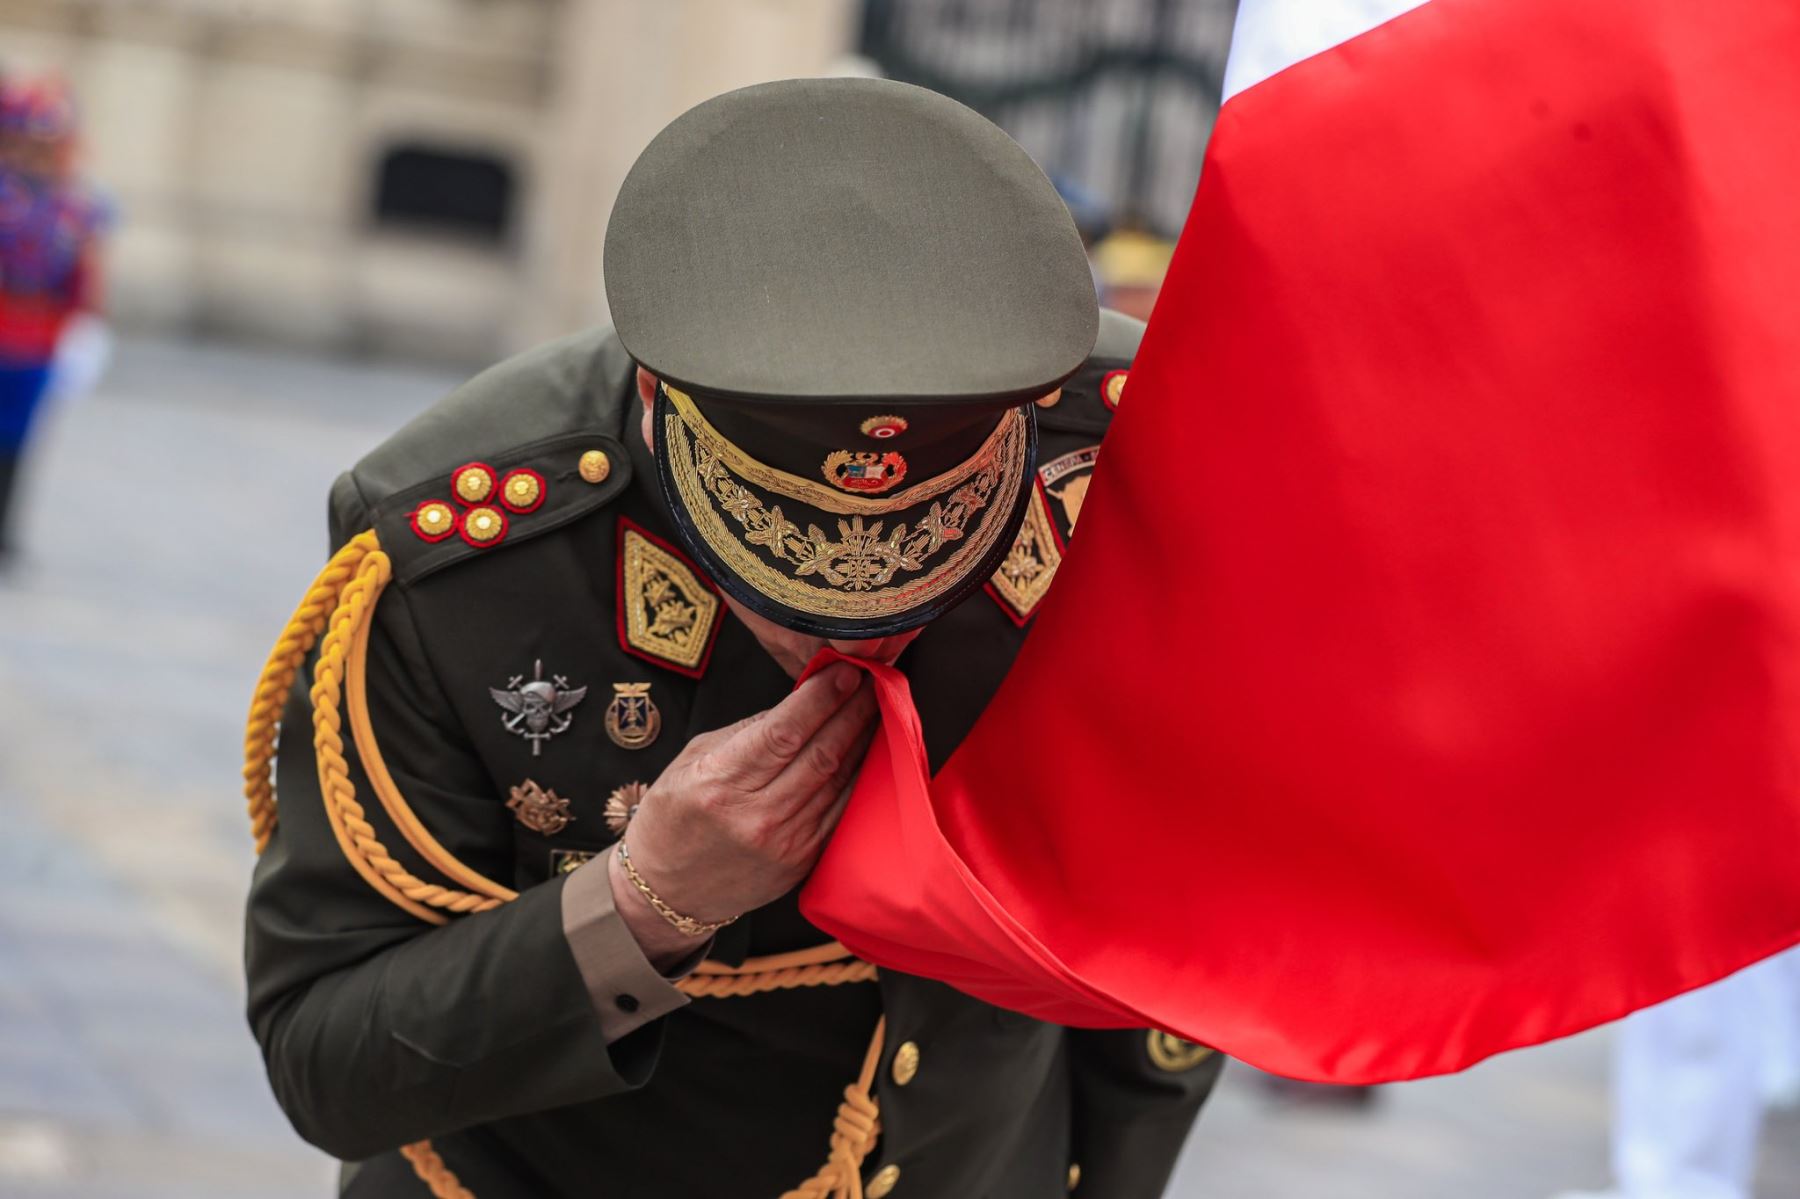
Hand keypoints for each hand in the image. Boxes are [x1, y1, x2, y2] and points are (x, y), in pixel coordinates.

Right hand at [609, 662, 877, 967]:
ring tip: (877, 709)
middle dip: (852, 711)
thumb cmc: (674, 819)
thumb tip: (798, 702)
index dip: (821, 698)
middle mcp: (756, 815)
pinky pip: (841, 811)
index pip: (783, 732)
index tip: (845, 671)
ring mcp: (784, 843)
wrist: (669, 892)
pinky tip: (868, 753)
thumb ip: (746, 730)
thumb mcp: (692, 760)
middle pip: (820, 753)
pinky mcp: (802, 861)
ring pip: (838, 781)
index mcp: (720, 783)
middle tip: (873, 681)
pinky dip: (859, 778)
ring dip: (862, 740)